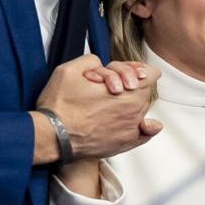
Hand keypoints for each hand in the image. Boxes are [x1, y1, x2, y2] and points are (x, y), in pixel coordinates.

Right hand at [35, 56, 162, 161]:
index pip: (151, 74)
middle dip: (130, 85)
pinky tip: (131, 121)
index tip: (125, 73)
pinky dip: (142, 126)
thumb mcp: (70, 70)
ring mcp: (132, 129)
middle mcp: (135, 112)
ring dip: (129, 103)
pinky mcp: (125, 144)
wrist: (53, 137)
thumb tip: (101, 65)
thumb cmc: (60, 106)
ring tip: (106, 103)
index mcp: (128, 93)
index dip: (136, 69)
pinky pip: (144, 132)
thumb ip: (92, 61)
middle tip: (110, 86)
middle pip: (145, 90)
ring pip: (141, 109)